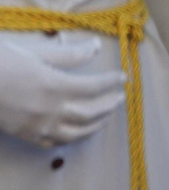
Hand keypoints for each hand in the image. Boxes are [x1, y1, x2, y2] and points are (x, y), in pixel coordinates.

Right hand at [0, 37, 126, 147]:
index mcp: (54, 85)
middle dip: (109, 105)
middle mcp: (50, 109)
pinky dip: (71, 138)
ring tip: (105, 116)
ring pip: (77, 131)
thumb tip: (95, 46)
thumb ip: (68, 54)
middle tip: (119, 98)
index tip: (123, 77)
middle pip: (91, 112)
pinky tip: (77, 132)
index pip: (94, 86)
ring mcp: (37, 125)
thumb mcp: (34, 52)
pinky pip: (54, 142)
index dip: (111, 82)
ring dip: (96, 124)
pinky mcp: (25, 135)